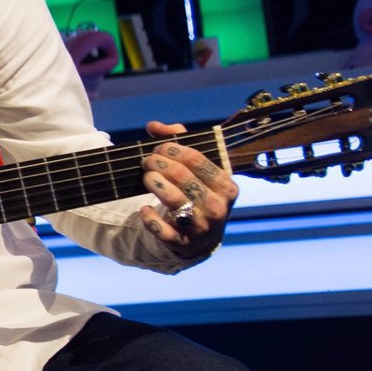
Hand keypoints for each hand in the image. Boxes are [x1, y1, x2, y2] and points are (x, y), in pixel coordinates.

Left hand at [138, 120, 238, 255]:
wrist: (201, 238)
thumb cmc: (198, 194)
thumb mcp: (198, 169)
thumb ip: (178, 142)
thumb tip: (154, 126)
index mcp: (227, 186)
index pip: (197, 159)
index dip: (173, 149)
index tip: (158, 148)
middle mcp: (218, 207)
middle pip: (183, 176)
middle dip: (159, 164)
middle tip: (147, 161)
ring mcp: (202, 227)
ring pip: (174, 200)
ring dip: (154, 184)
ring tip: (146, 177)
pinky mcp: (183, 244)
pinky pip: (162, 230)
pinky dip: (150, 219)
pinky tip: (144, 210)